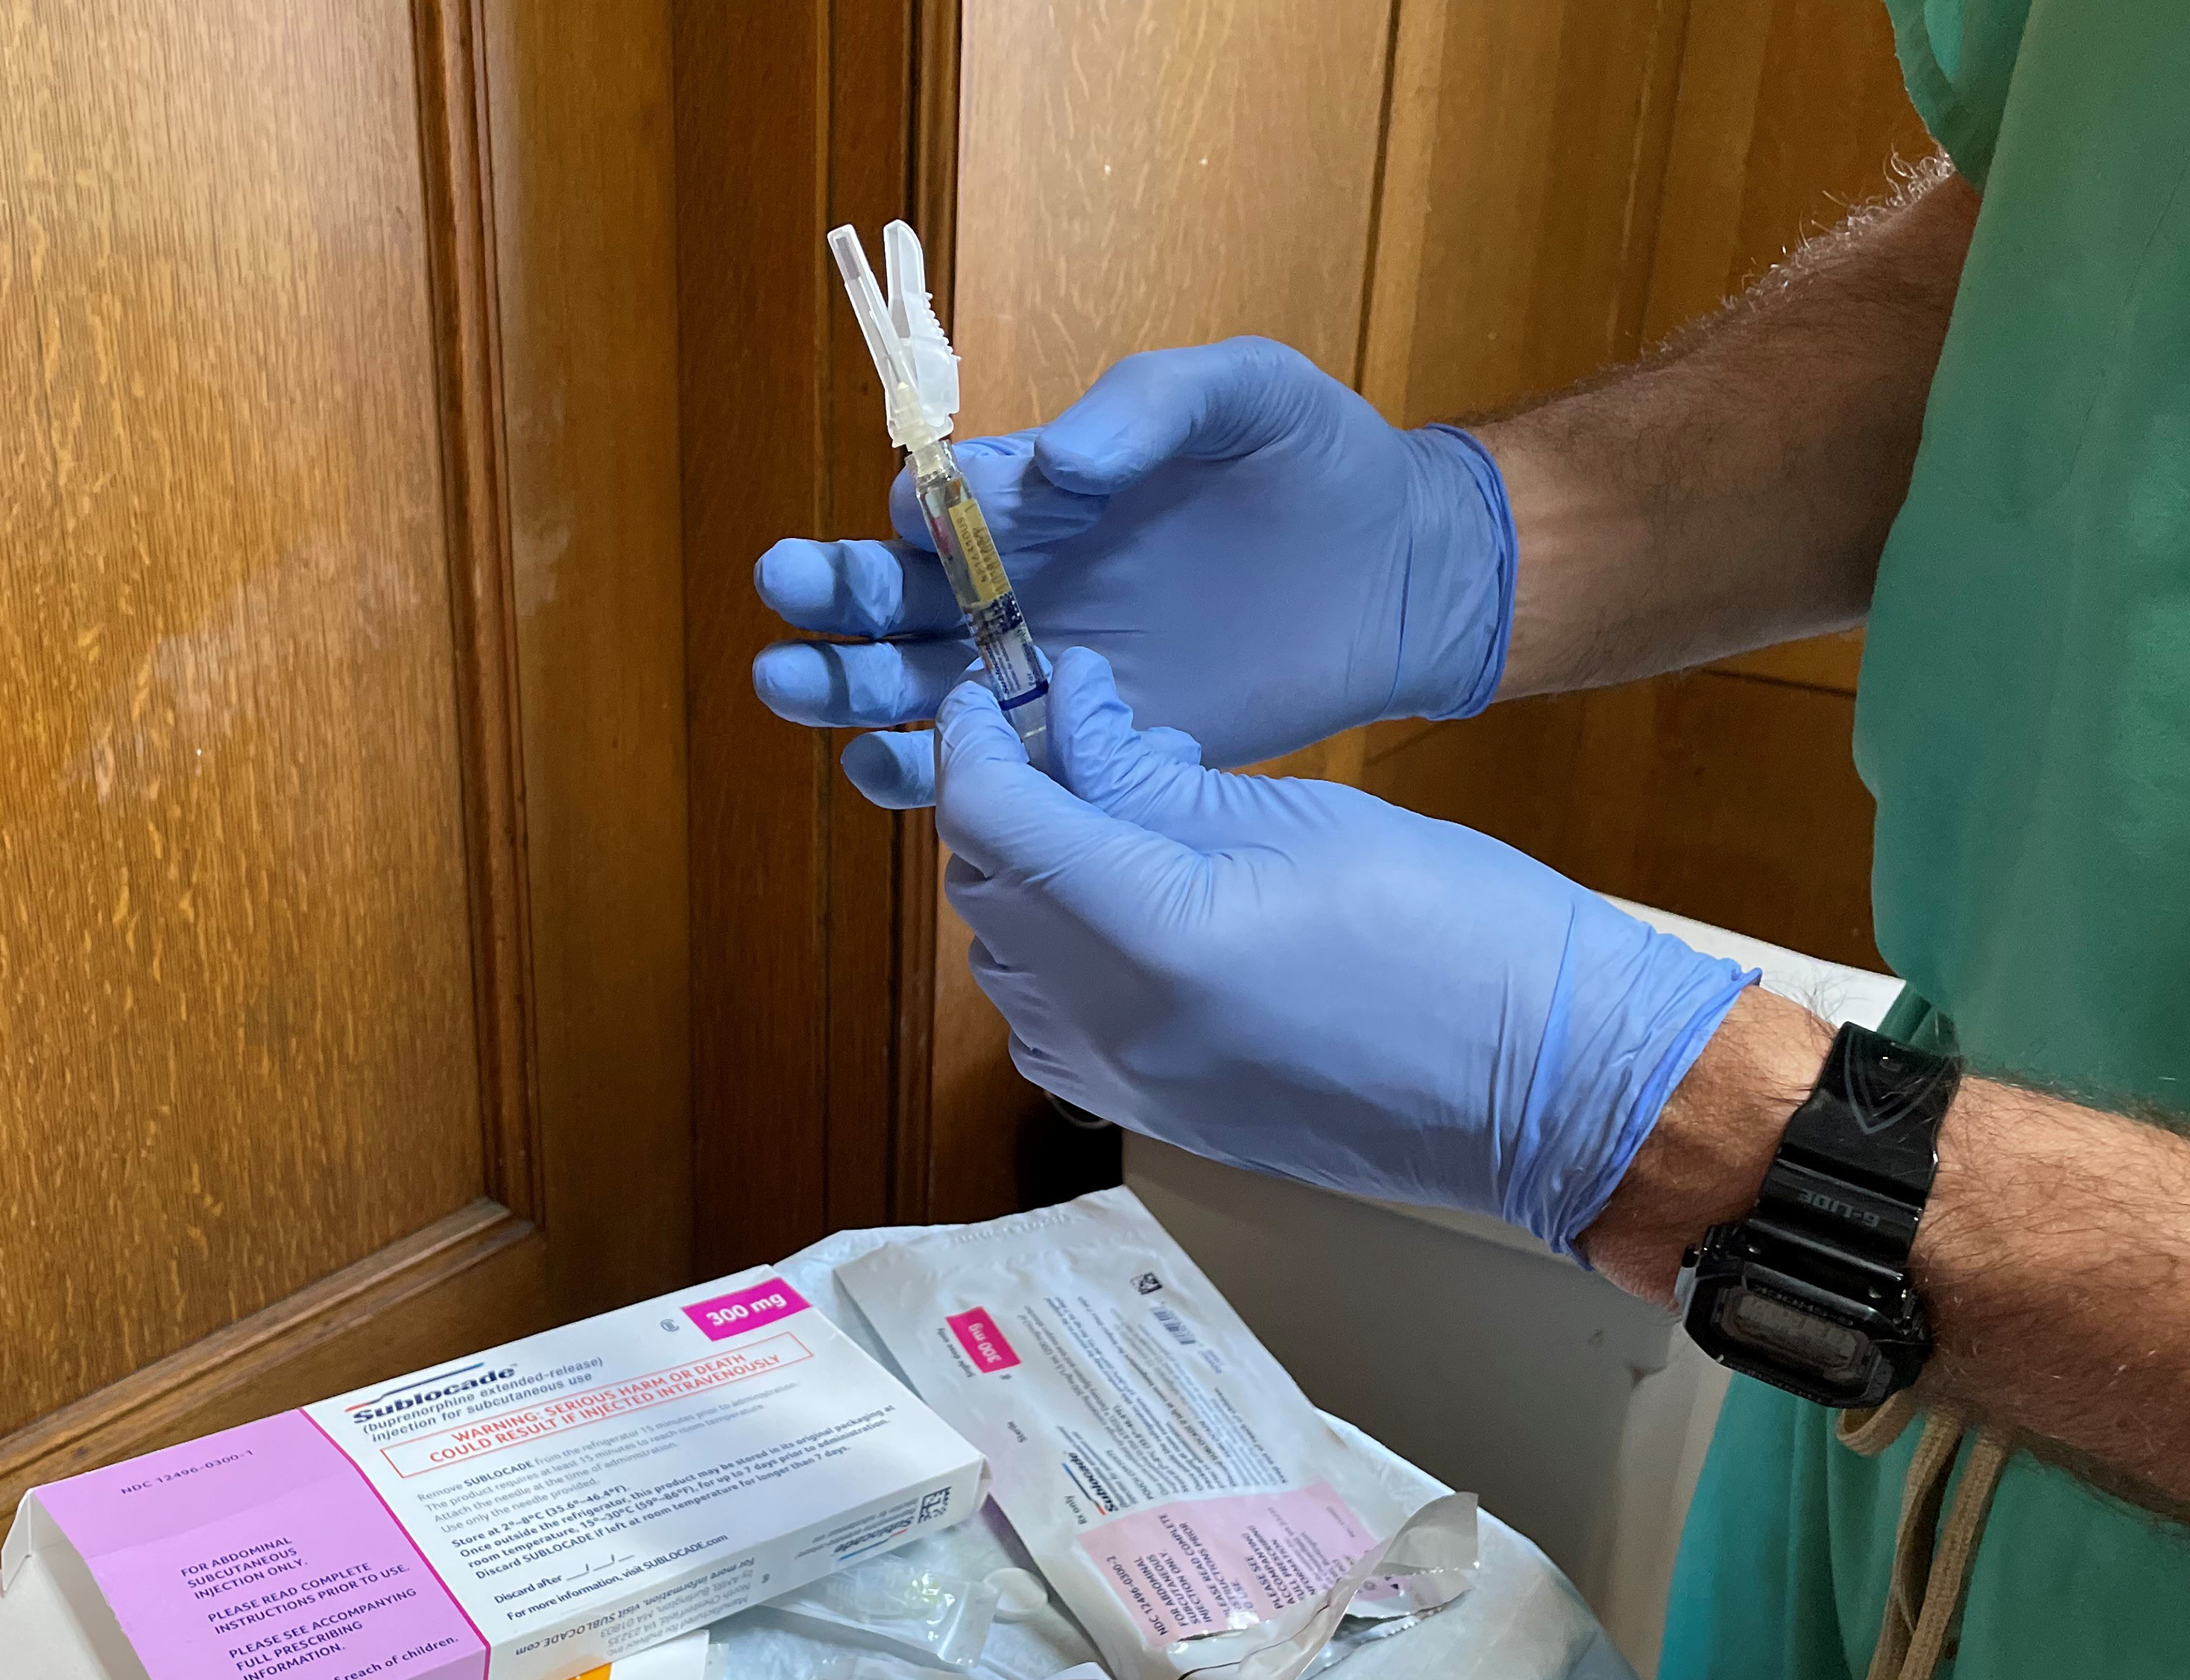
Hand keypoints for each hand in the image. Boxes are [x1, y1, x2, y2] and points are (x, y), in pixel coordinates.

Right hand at [750, 337, 1516, 807]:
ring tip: (792, 685)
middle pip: (894, 599)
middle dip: (832, 599)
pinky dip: (929, 775)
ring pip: (913, 687)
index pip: (944, 504)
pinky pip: (988, 768)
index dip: (917, 511)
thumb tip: (1053, 463)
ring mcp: (1046, 671)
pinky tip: (892, 770)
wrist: (1401, 572)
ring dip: (847, 689)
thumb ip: (1149, 406)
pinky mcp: (1087, 745)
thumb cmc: (1319, 462)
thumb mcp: (1245, 393)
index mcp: (1039, 493)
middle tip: (788, 598)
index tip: (915, 519)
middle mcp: (1022, 582)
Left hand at [936, 648, 1752, 1253]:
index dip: (976, 738)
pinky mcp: (1151, 1118)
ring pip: (1005, 963)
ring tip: (1116, 817)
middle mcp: (1110, 1024)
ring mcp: (1124, 1086)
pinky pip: (1049, 1026)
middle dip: (1006, 799)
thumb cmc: (1457, 930)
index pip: (992, 818)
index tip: (997, 685)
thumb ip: (1155, 777)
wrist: (1551, 1091)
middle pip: (985, 889)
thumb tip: (1069, 716)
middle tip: (1068, 731)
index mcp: (1148, 933)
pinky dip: (1055, 956)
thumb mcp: (1301, 819)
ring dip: (1029, 879)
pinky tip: (1129, 911)